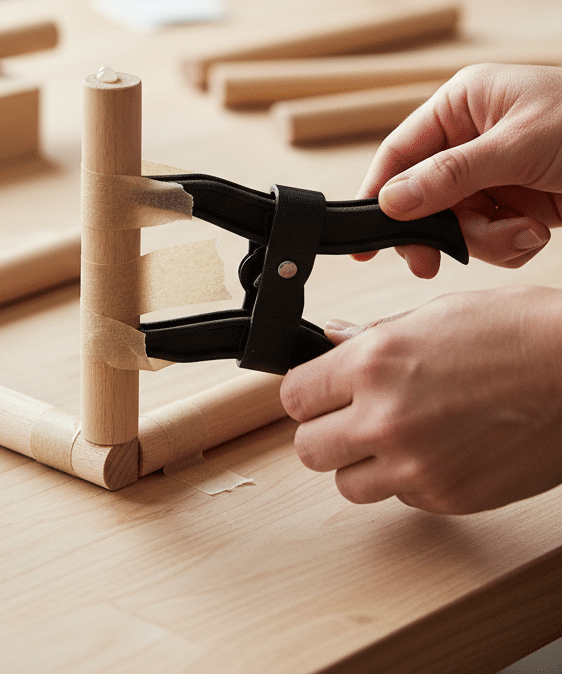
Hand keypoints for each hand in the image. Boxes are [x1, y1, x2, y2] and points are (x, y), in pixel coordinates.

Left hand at [279, 287, 561, 512]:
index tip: (317, 392)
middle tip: (349, 417)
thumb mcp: (434, 316)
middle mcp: (385, 419)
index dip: (305, 393)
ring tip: (394, 437)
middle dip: (324, 432)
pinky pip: (402, 498)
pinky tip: (438, 449)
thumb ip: (373, 337)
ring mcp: (417, 466)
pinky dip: (408, 480)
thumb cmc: (520, 333)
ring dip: (361, 463)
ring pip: (347, 484)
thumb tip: (333, 337)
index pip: (293, 396)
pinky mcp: (450, 498)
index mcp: (373, 364)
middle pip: (307, 448)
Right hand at [356, 63, 561, 277]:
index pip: (400, 152)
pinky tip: (538, 232)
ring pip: (457, 220)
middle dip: (440, 228)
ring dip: (485, 238)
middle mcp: (473, 136)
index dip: (379, 194)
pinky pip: (491, 232)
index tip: (363, 239)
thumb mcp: (519, 147)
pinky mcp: (520, 199)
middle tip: (430, 263)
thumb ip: (450, 175)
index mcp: (463, 104)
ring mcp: (497, 170)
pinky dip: (511, 241)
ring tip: (523, 234)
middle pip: (424, 194)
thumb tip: (392, 200)